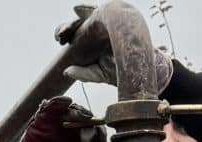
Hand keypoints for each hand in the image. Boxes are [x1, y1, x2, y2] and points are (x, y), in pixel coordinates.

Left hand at [57, 7, 172, 90]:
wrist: (141, 68)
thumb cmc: (119, 70)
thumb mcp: (99, 73)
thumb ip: (83, 73)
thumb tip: (66, 71)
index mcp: (89, 42)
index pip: (73, 34)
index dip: (65, 33)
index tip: (60, 41)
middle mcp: (95, 31)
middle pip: (78, 23)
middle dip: (68, 27)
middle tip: (62, 36)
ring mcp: (105, 24)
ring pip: (88, 14)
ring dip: (80, 13)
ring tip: (73, 17)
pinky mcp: (115, 19)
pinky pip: (103, 9)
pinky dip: (89, 8)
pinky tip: (79, 8)